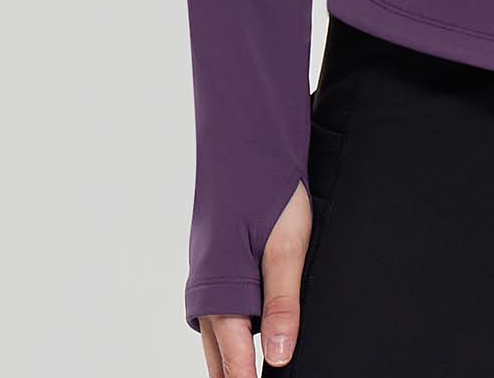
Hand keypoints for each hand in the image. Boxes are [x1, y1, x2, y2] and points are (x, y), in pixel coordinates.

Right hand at [196, 181, 311, 374]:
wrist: (244, 138)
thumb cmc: (267, 187)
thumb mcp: (287, 245)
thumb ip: (282, 302)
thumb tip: (279, 357)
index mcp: (221, 290)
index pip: (234, 360)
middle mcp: (206, 287)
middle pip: (218, 354)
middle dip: (234, 375)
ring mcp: (207, 272)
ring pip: (217, 331)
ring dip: (231, 355)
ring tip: (249, 373)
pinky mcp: (214, 258)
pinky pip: (218, 306)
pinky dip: (230, 329)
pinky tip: (249, 328)